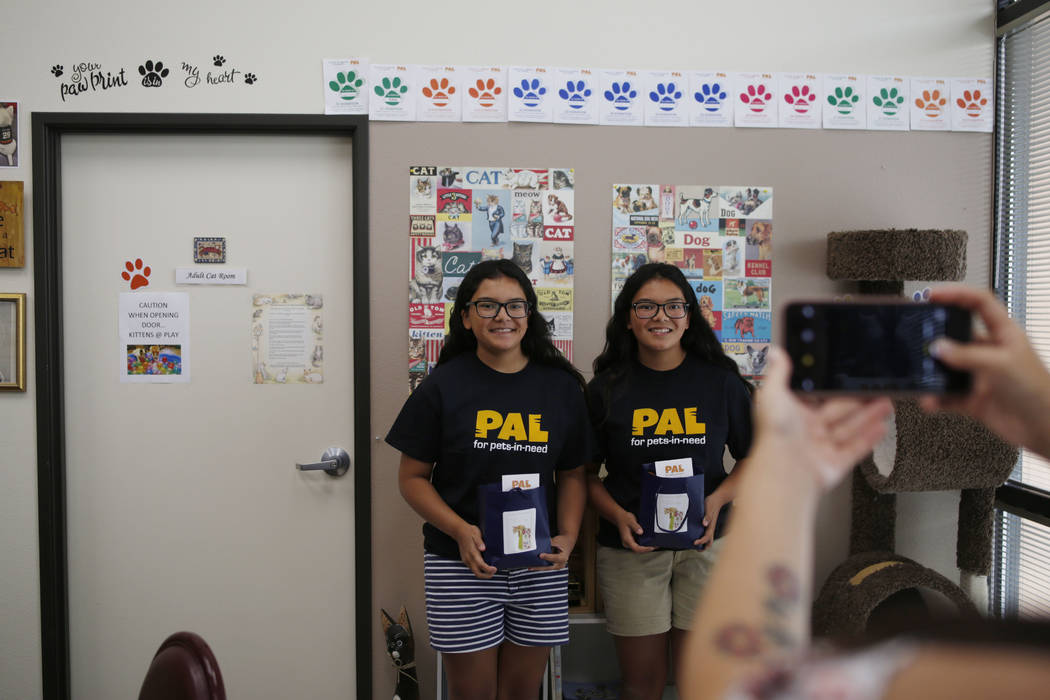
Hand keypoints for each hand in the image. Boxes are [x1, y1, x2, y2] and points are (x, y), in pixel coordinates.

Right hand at [454, 523, 496, 578]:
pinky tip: (484, 566)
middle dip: (486, 575)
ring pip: (475, 571)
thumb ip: (480, 542)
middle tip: (493, 572)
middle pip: (477, 573)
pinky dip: (479, 569)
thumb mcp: (476, 534)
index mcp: (472, 553)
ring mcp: (466, 560)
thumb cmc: (468, 532)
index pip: (481, 565)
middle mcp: (468, 558)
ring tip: (490, 570)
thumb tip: (483, 548)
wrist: (459, 531)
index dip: (488, 569)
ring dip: (483, 573)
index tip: (494, 569)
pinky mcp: (465, 560)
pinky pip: (472, 568)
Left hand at [535, 534, 575, 569]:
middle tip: (531, 567)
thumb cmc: (561, 541)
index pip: (555, 558)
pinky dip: (540, 566)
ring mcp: (557, 566)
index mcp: (564, 557)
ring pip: (546, 568)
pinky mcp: (554, 566)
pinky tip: (532, 566)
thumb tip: (538, 545)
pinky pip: (546, 567)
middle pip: (549, 566)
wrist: (567, 542)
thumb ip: (549, 543)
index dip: (547, 557)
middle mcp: (561, 564)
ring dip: (538, 567)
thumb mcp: (557, 540)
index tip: (540, 555)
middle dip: (540, 566)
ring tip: (530, 567)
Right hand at [615, 508, 654, 552]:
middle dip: (647, 549)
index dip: (644, 549)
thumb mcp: (630, 521)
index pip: (636, 548)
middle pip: (638, 550)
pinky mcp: (631, 540)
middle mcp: (627, 542)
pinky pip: (638, 545)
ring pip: (638, 548)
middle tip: (656, 546)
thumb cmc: (624, 519)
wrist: (619, 517)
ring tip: (654, 544)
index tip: (651, 547)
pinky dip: (644, 544)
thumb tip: (640, 532)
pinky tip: (649, 542)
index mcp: (626, 539)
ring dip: (646, 547)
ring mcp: (629, 542)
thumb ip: (636, 526)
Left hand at [695, 489, 729, 549]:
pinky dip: (702, 536)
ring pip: (708, 538)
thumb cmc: (712, 503)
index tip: (694, 542)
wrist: (717, 499)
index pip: (707, 537)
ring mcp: (710, 526)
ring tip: (696, 545)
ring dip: (703, 543)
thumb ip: (707, 516)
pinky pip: (706, 532)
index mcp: (711, 525)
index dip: (701, 541)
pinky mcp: (708, 523)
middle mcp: (711, 527)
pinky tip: (695, 534)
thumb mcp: (709, 508)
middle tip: (696, 549)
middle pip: (709, 541)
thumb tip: (704, 524)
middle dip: (704, 547)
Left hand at [753, 346, 892, 492]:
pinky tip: (881, 427)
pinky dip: (869, 439)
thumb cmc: (774, 435)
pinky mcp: (833, 464)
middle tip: (877, 388)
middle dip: (859, 401)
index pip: (817, 396)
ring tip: (887, 403)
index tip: (851, 377)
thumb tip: (776, 351)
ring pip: (849, 429)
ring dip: (869, 416)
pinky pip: (854, 450)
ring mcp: (821, 448)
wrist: (784, 473)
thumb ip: (777, 373)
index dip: (835, 387)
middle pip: (838, 412)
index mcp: (792, 413)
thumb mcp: (772, 395)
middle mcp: (807, 431)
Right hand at [919, 285, 1049, 460]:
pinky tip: (931, 400)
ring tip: (921, 373)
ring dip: (933, 372)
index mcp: (1004, 334)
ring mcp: (980, 375)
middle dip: (936, 335)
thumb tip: (938, 347)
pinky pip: (947, 395)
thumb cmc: (1038, 391)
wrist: (1044, 428)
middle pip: (956, 335)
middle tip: (917, 334)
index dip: (956, 294)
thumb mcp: (1001, 364)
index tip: (932, 295)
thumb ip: (966, 355)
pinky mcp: (973, 398)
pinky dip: (936, 398)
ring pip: (948, 367)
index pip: (979, 303)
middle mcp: (990, 352)